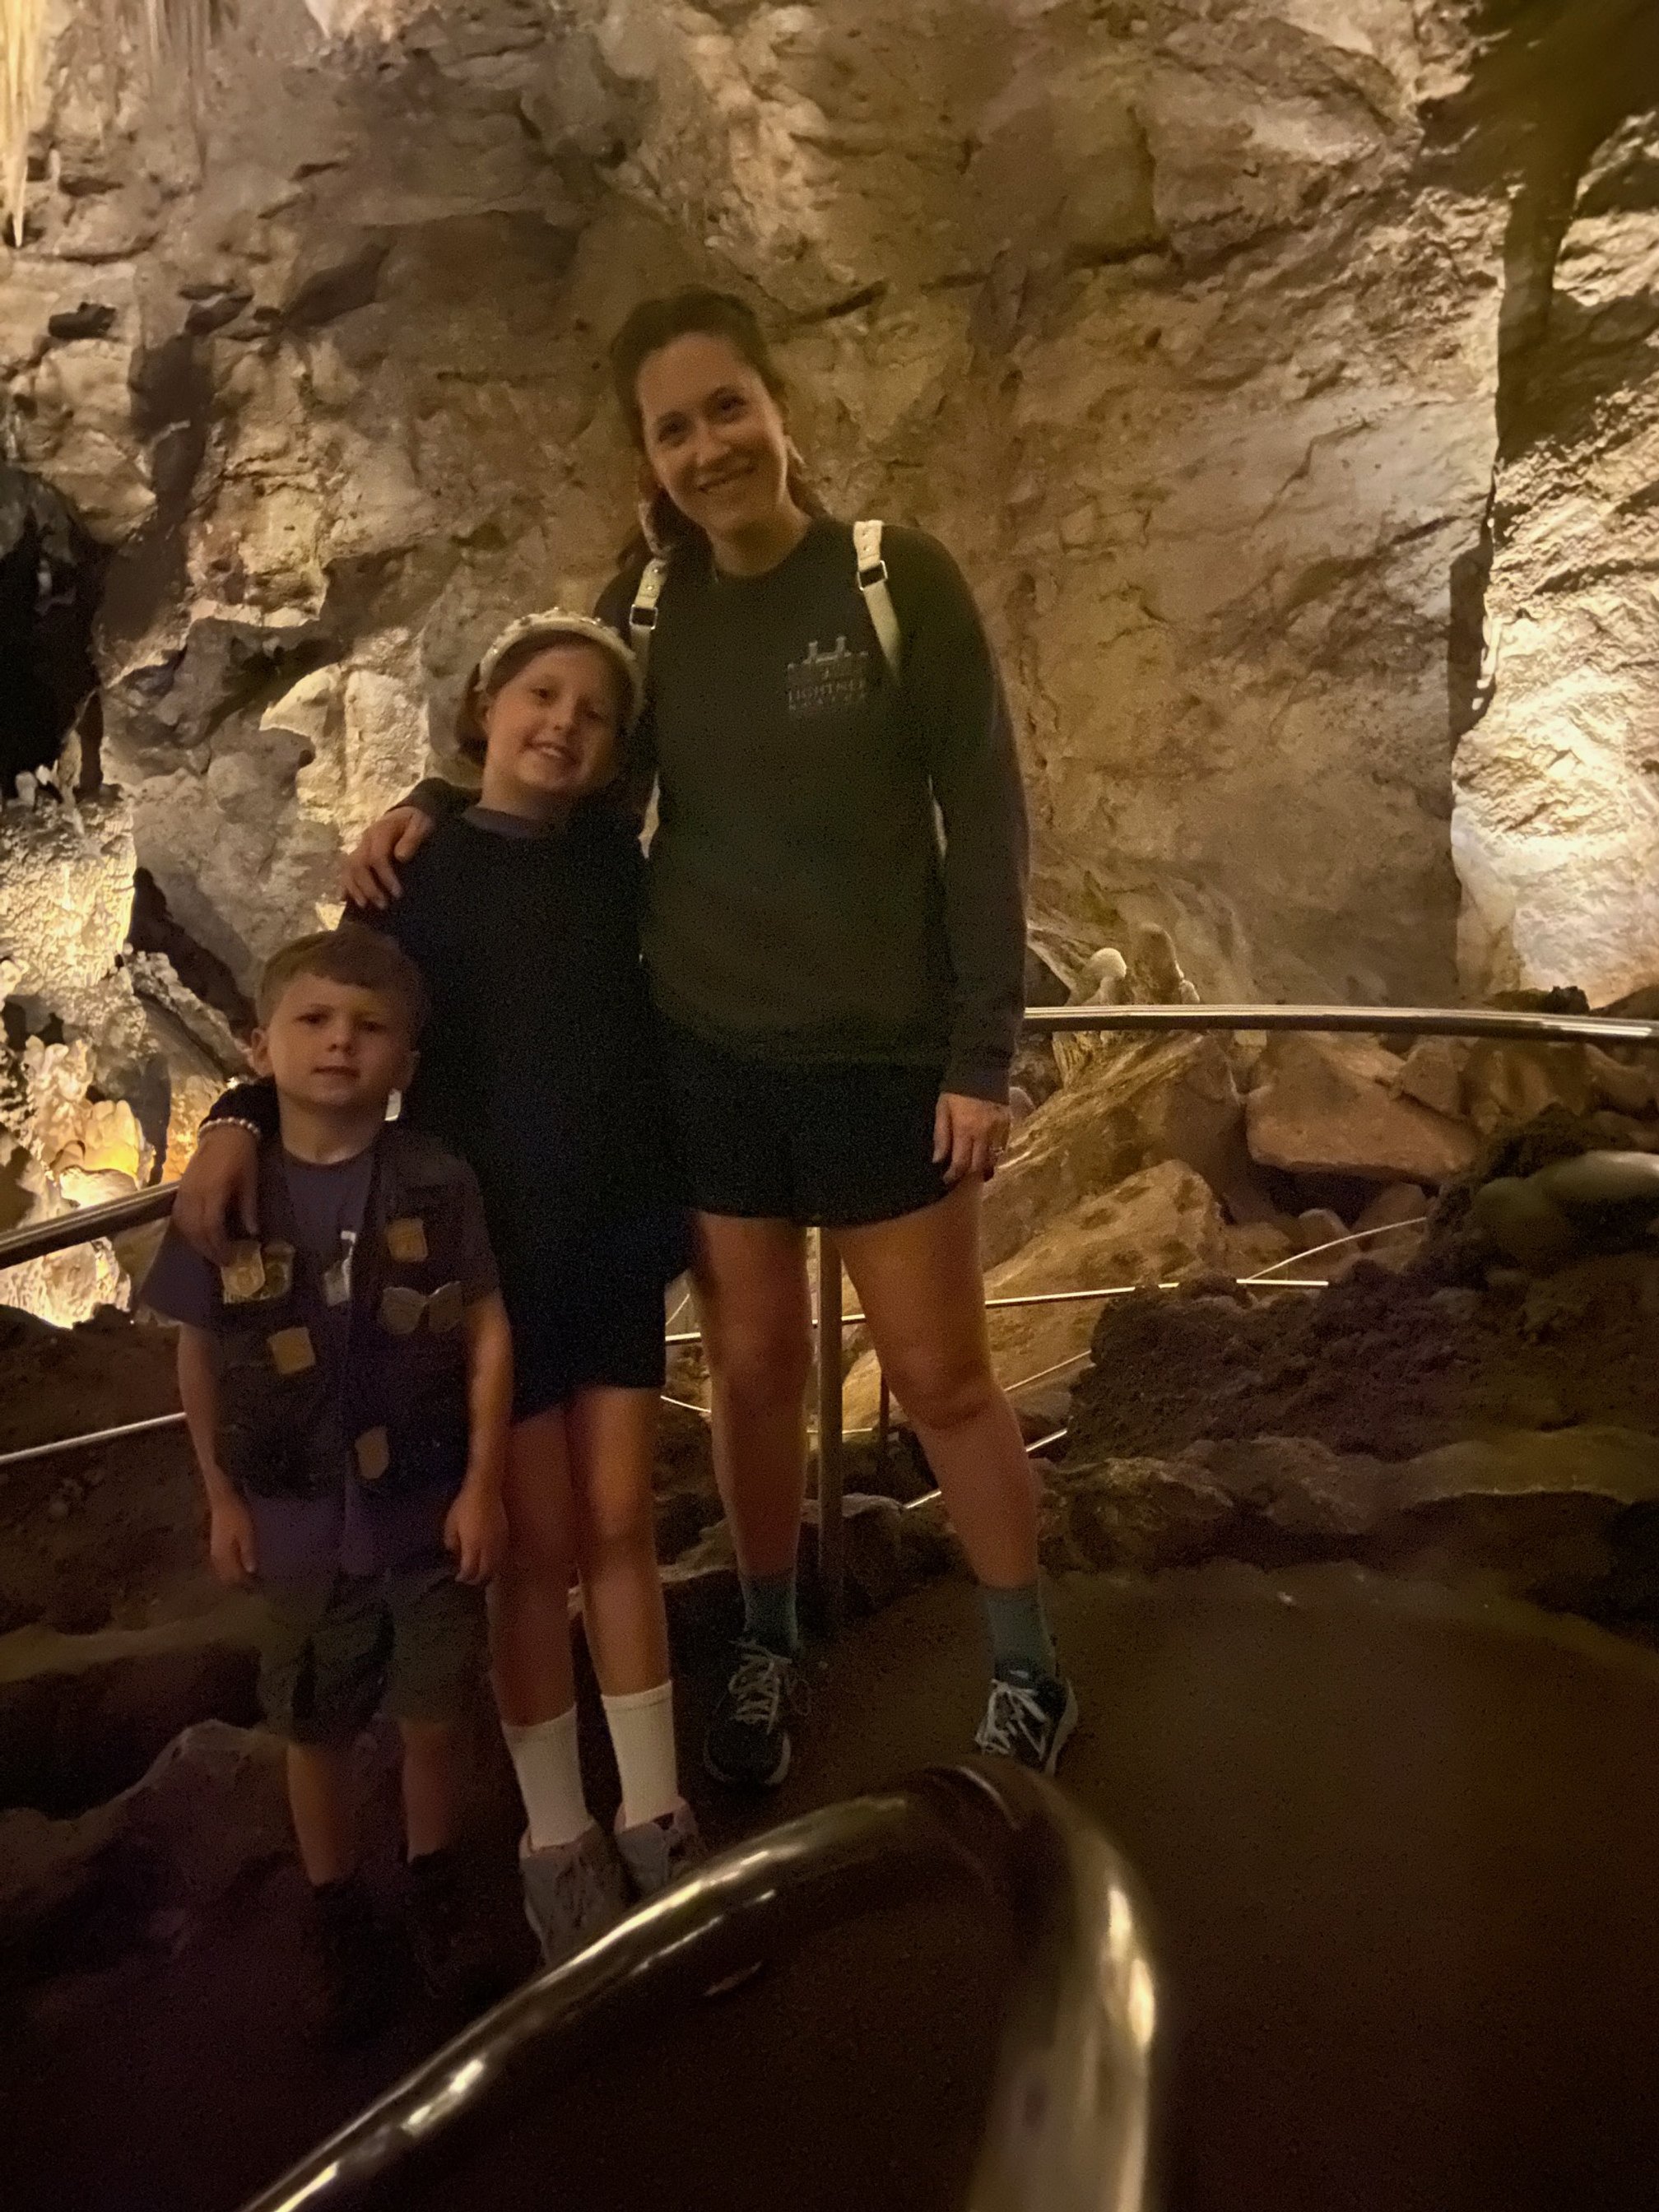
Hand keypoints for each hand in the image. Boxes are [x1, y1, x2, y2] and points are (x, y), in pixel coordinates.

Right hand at [174, 1123, 259, 1263]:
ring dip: (196, 1242)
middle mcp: (194, 1193)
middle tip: (222, 1261)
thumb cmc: (241, 1156)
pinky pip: (178, 1215)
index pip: (211, 1226)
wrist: (223, 1133)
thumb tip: (253, 1234)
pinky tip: (197, 1236)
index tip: (230, 1258)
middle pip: (195, 1229)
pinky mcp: (179, 1189)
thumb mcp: (250, 1182)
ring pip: (184, 1225)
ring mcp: (183, 1191)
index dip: (219, 1245)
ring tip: (212, 1252)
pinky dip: (186, 1230)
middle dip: (208, 1249)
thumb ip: (248, 1208)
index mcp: (213, 1190)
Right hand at [208, 1495, 257, 1584]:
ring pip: (222, 1572)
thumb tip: (251, 1571)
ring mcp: (214, 1551)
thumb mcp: (246, 1533)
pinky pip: (221, 1565)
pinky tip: (238, 1567)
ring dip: (234, 1578)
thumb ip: (248, 1552)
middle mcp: (216, 1557)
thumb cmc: (237, 1515)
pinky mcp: (215, 1546)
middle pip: (226, 1578)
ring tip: (248, 1579)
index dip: (246, 1585)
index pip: (234, 1578)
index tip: (260, 1588)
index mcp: (224, 1556)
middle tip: (255, 1587)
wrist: (223, 1500)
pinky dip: (230, 1569)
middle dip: (240, 1584)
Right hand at [341, 806, 431, 908]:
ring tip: (364, 906)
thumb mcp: (420, 825)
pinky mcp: (358, 854)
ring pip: (348, 868)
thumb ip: (412, 839)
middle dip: (369, 887)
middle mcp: (365, 840)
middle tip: (382, 905)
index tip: (397, 894)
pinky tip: (343, 898)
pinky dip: (344, 884)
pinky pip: (346, 869)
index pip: (377, 857)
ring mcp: (359, 847)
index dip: (385, 877)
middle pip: (359, 865)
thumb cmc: (415, 822)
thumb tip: (401, 857)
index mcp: (380, 831)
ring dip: (355, 888)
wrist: (406, 814)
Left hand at [445, 1478, 507, 1584]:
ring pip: (496, 1567)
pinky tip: (490, 1562)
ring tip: (480, 1574)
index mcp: (472, 1546)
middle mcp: (488, 1548)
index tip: (458, 1578)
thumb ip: (451, 1543)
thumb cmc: (464, 1506)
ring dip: (488, 1573)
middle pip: (485, 1573)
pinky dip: (496, 1564)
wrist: (485, 1490)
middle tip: (469, 1580)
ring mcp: (499, 1543)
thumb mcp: (450, 1524)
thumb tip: (455, 1554)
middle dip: (476, 1579)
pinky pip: (502, 1557)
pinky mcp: (506, 1536)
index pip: (470, 1571)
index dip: (464, 1577)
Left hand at [933, 1090, 1011, 1186]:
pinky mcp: (1009, 1124)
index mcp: (965, 1129)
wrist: (983, 1067)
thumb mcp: (942, 1109)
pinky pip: (1003, 1147)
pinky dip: (995, 1155)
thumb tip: (938, 1160)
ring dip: (983, 1167)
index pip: (961, 1162)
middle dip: (968, 1175)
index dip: (953, 1175)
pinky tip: (987, 1155)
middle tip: (960, 1177)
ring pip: (994, 1159)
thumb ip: (941, 1135)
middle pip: (979, 1165)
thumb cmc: (957, 1088)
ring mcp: (999, 1129)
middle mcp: (984, 1133)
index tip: (947, 1180)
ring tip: (974, 1169)